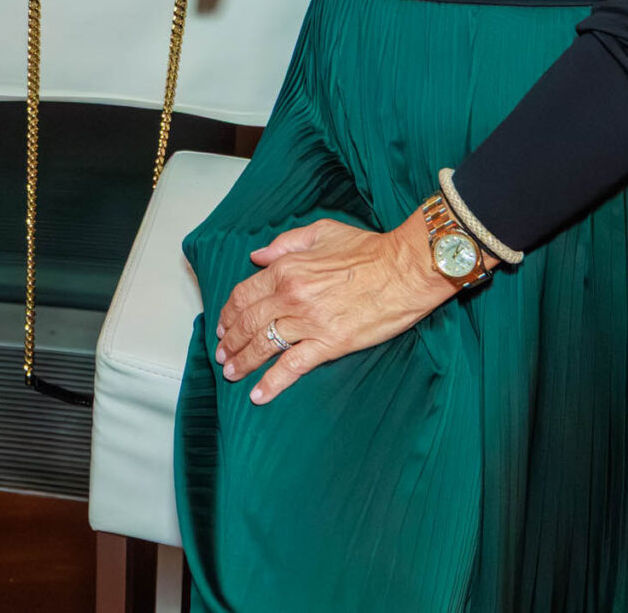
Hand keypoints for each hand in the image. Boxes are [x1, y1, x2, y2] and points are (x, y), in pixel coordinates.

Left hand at [214, 217, 460, 402]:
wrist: (405, 269)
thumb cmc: (368, 249)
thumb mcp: (321, 232)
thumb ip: (285, 243)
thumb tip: (257, 256)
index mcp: (286, 269)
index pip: (244, 294)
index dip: (228, 313)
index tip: (222, 325)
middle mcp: (291, 296)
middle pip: (248, 323)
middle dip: (230, 342)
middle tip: (222, 356)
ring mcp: (309, 322)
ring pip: (264, 345)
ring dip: (243, 362)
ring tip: (232, 373)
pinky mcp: (329, 343)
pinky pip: (293, 366)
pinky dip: (273, 382)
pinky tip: (259, 394)